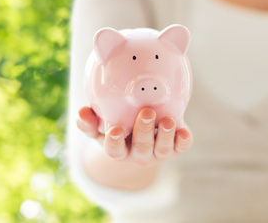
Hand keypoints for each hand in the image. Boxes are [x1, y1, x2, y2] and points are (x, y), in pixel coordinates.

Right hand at [76, 107, 192, 166]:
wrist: (143, 131)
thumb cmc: (118, 126)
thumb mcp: (100, 126)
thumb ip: (89, 121)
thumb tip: (82, 111)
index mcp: (119, 151)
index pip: (114, 151)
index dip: (115, 142)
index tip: (115, 130)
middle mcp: (139, 155)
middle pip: (141, 147)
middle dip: (144, 131)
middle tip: (146, 112)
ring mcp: (158, 153)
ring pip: (162, 149)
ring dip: (165, 135)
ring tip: (167, 120)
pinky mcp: (175, 147)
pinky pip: (181, 146)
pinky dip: (183, 140)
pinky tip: (184, 132)